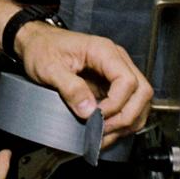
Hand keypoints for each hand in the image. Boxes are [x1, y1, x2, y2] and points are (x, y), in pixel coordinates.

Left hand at [17, 22, 152, 147]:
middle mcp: (116, 60)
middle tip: (103, 130)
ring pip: (140, 101)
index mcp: (103, 51)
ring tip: (104, 135)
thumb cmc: (43, 48)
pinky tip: (106, 131)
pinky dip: (122, 122)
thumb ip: (69, 88)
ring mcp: (116, 73)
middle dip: (126, 116)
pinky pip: (128, 105)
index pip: (127, 80)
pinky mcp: (112, 85)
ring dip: (127, 122)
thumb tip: (88, 110)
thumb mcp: (49, 67)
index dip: (116, 103)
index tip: (97, 116)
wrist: (37, 43)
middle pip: (142, 92)